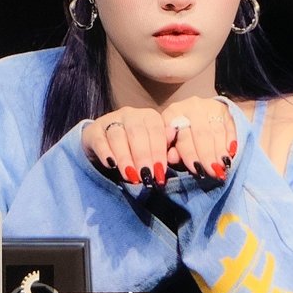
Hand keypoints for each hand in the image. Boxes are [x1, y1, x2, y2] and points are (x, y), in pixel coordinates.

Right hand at [81, 98, 236, 184]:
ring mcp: (111, 121)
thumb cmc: (138, 152)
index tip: (165, 173)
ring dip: (127, 157)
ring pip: (119, 134)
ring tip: (133, 177)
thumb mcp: (156, 153)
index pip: (159, 131)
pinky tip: (113, 166)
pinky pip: (101, 139)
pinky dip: (107, 153)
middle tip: (149, 178)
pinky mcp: (94, 131)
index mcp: (151, 118)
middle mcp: (131, 115)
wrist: (104, 144)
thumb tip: (198, 166)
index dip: (162, 152)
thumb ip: (172, 157)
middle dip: (145, 156)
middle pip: (139, 132)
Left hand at [162, 97, 236, 180]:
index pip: (182, 135)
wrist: (197, 115)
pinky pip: (229, 126)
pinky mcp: (223, 110)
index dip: (188, 153)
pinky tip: (232, 153)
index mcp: (172, 114)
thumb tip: (172, 158)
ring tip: (223, 166)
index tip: (195, 168)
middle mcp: (190, 106)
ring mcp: (208, 106)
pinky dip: (231, 140)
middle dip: (206, 154)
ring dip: (220, 151)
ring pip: (216, 131)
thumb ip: (171, 151)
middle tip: (212, 171)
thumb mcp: (173, 143)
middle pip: (200, 133)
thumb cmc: (182, 136)